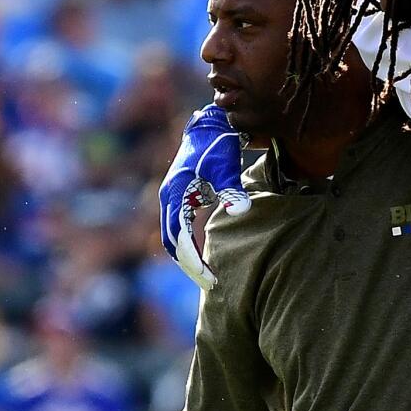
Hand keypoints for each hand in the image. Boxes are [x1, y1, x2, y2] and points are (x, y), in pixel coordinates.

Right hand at [159, 105, 250, 288]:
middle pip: (172, 242)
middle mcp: (168, 198)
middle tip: (211, 284)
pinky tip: (203, 255)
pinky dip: (186, 244)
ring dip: (186, 257)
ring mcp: (171, 198)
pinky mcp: (179, 197)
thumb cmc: (219, 147)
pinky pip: (178, 228)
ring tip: (207, 276)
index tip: (210, 278)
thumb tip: (242, 212)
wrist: (210, 126)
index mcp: (176, 194)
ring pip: (172, 237)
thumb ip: (233, 191)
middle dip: (189, 265)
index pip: (180, 238)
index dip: (193, 260)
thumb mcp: (227, 168)